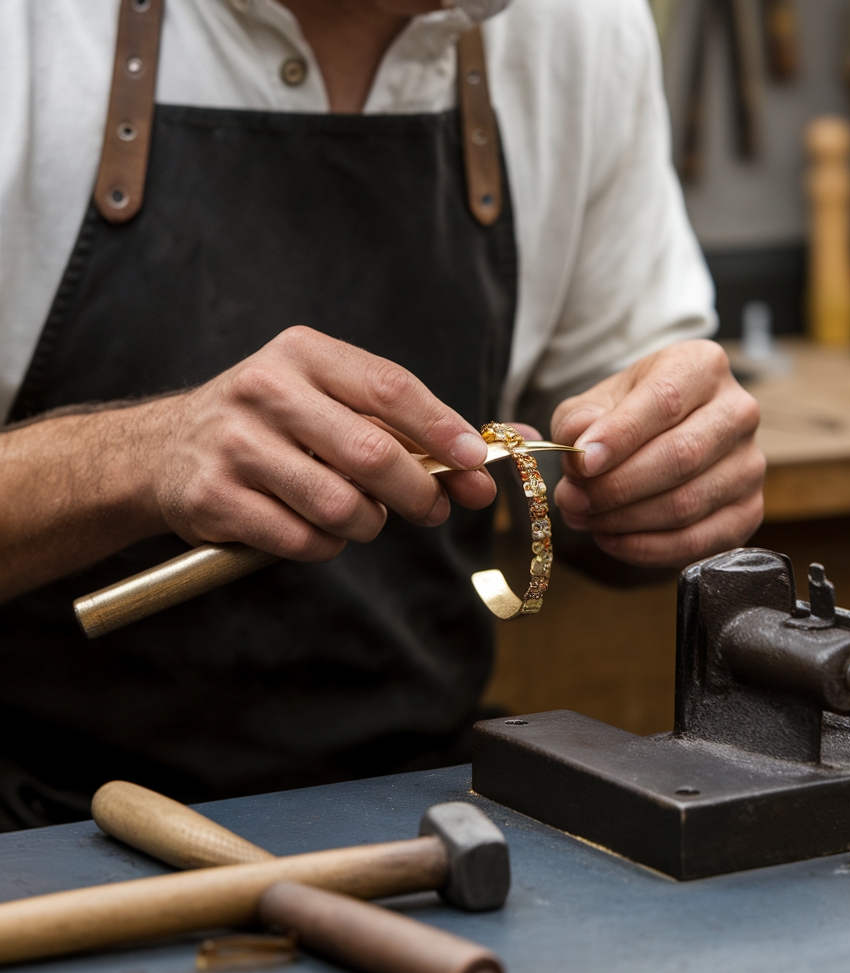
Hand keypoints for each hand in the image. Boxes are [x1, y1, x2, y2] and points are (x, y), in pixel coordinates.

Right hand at [142, 326, 495, 560]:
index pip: (389, 387)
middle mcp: (266, 390)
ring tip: (361, 516)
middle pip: (372, 453)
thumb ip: (404, 428)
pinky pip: (302, 540)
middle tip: (435, 509)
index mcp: (303, 354)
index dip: (441, 428)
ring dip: (368, 524)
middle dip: (418, 491)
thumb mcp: (327, 402)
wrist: (164, 449)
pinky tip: (317, 530)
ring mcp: (235, 445)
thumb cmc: (272, 425)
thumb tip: (488, 460)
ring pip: (340, 505)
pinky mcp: (214, 498)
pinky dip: (327, 546)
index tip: (475, 460)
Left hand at [550, 340, 764, 567]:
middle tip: (573, 500)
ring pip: (687, 504)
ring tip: (584, 517)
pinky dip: (646, 548)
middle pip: (681, 456)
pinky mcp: (749, 511)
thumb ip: (579, 423)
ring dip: (624, 520)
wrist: (665, 434)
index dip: (621, 436)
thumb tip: (580, 456)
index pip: (665, 400)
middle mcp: (738, 412)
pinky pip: (698, 542)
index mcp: (702, 367)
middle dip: (617, 486)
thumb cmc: (629, 414)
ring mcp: (750, 465)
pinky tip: (612, 538)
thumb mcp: (596, 403)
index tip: (583, 463)